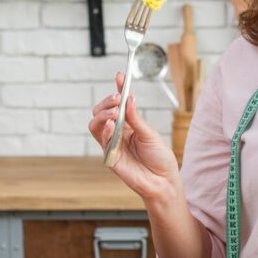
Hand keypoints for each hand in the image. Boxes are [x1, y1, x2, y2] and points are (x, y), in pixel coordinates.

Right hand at [89, 72, 180, 201]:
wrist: (162, 181)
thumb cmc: (160, 158)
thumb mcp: (150, 134)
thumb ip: (136, 118)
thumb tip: (129, 99)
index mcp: (129, 125)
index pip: (120, 104)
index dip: (119, 89)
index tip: (120, 76)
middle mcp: (118, 132)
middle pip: (101, 112)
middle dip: (107, 102)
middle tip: (117, 98)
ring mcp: (112, 144)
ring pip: (95, 124)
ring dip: (102, 114)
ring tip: (114, 112)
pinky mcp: (109, 156)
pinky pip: (100, 140)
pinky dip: (104, 129)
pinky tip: (112, 124)